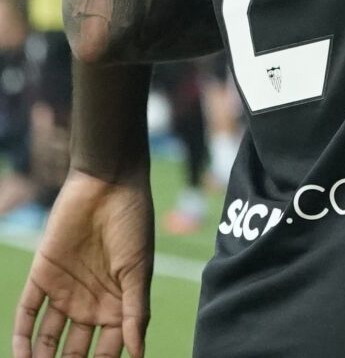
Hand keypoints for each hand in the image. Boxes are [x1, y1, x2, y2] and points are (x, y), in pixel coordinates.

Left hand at [14, 170, 151, 357]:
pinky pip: (26, 314)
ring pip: (47, 338)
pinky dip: (21, 338)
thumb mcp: (138, 271)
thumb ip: (135, 313)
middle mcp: (89, 303)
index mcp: (117, 305)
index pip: (108, 349)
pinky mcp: (41, 277)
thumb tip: (139, 354)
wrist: (107, 187)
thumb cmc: (132, 226)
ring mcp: (64, 291)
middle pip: (74, 349)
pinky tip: (21, 357)